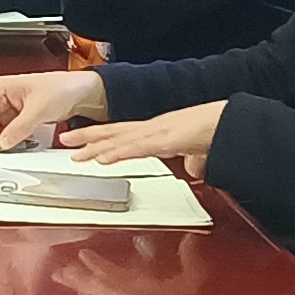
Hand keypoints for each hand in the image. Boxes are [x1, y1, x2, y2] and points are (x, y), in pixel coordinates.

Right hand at [0, 70, 106, 147]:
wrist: (84, 93)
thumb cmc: (63, 87)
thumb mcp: (38, 109)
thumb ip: (19, 128)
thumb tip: (3, 143)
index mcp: (1, 88)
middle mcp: (3, 97)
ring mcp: (12, 109)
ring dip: (1, 140)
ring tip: (10, 148)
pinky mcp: (21, 118)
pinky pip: (9, 132)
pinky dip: (11, 140)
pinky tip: (19, 145)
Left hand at [58, 99, 221, 177]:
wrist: (230, 123)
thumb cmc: (217, 133)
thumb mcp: (201, 152)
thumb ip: (193, 161)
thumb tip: (195, 170)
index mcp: (158, 131)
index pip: (123, 133)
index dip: (102, 135)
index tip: (83, 139)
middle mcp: (152, 129)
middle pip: (113, 132)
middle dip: (87, 136)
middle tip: (64, 139)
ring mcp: (156, 133)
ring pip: (118, 140)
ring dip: (94, 146)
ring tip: (74, 151)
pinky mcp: (163, 141)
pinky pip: (134, 149)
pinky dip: (116, 153)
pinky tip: (102, 158)